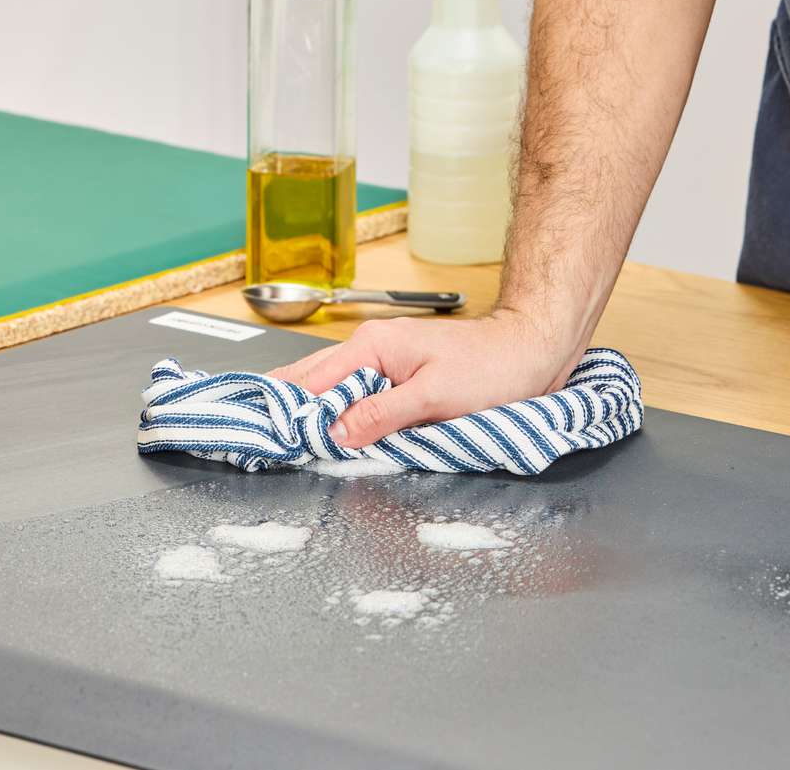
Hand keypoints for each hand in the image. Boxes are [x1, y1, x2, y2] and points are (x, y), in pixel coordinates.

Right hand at [268, 310, 582, 449]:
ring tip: (283, 443)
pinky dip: (337, 416)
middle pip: (309, 381)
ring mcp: (380, 363)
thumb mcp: (435, 397)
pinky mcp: (394, 378)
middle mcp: (369, 349)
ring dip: (310, 416)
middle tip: (260, 443)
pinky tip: (328, 436)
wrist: (529, 351)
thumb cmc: (492, 368)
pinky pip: (353, 397)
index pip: (309, 382)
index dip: (285, 413)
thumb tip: (336, 433)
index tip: (267, 440)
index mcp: (371, 347)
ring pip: (328, 389)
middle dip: (285, 411)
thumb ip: (382, 414)